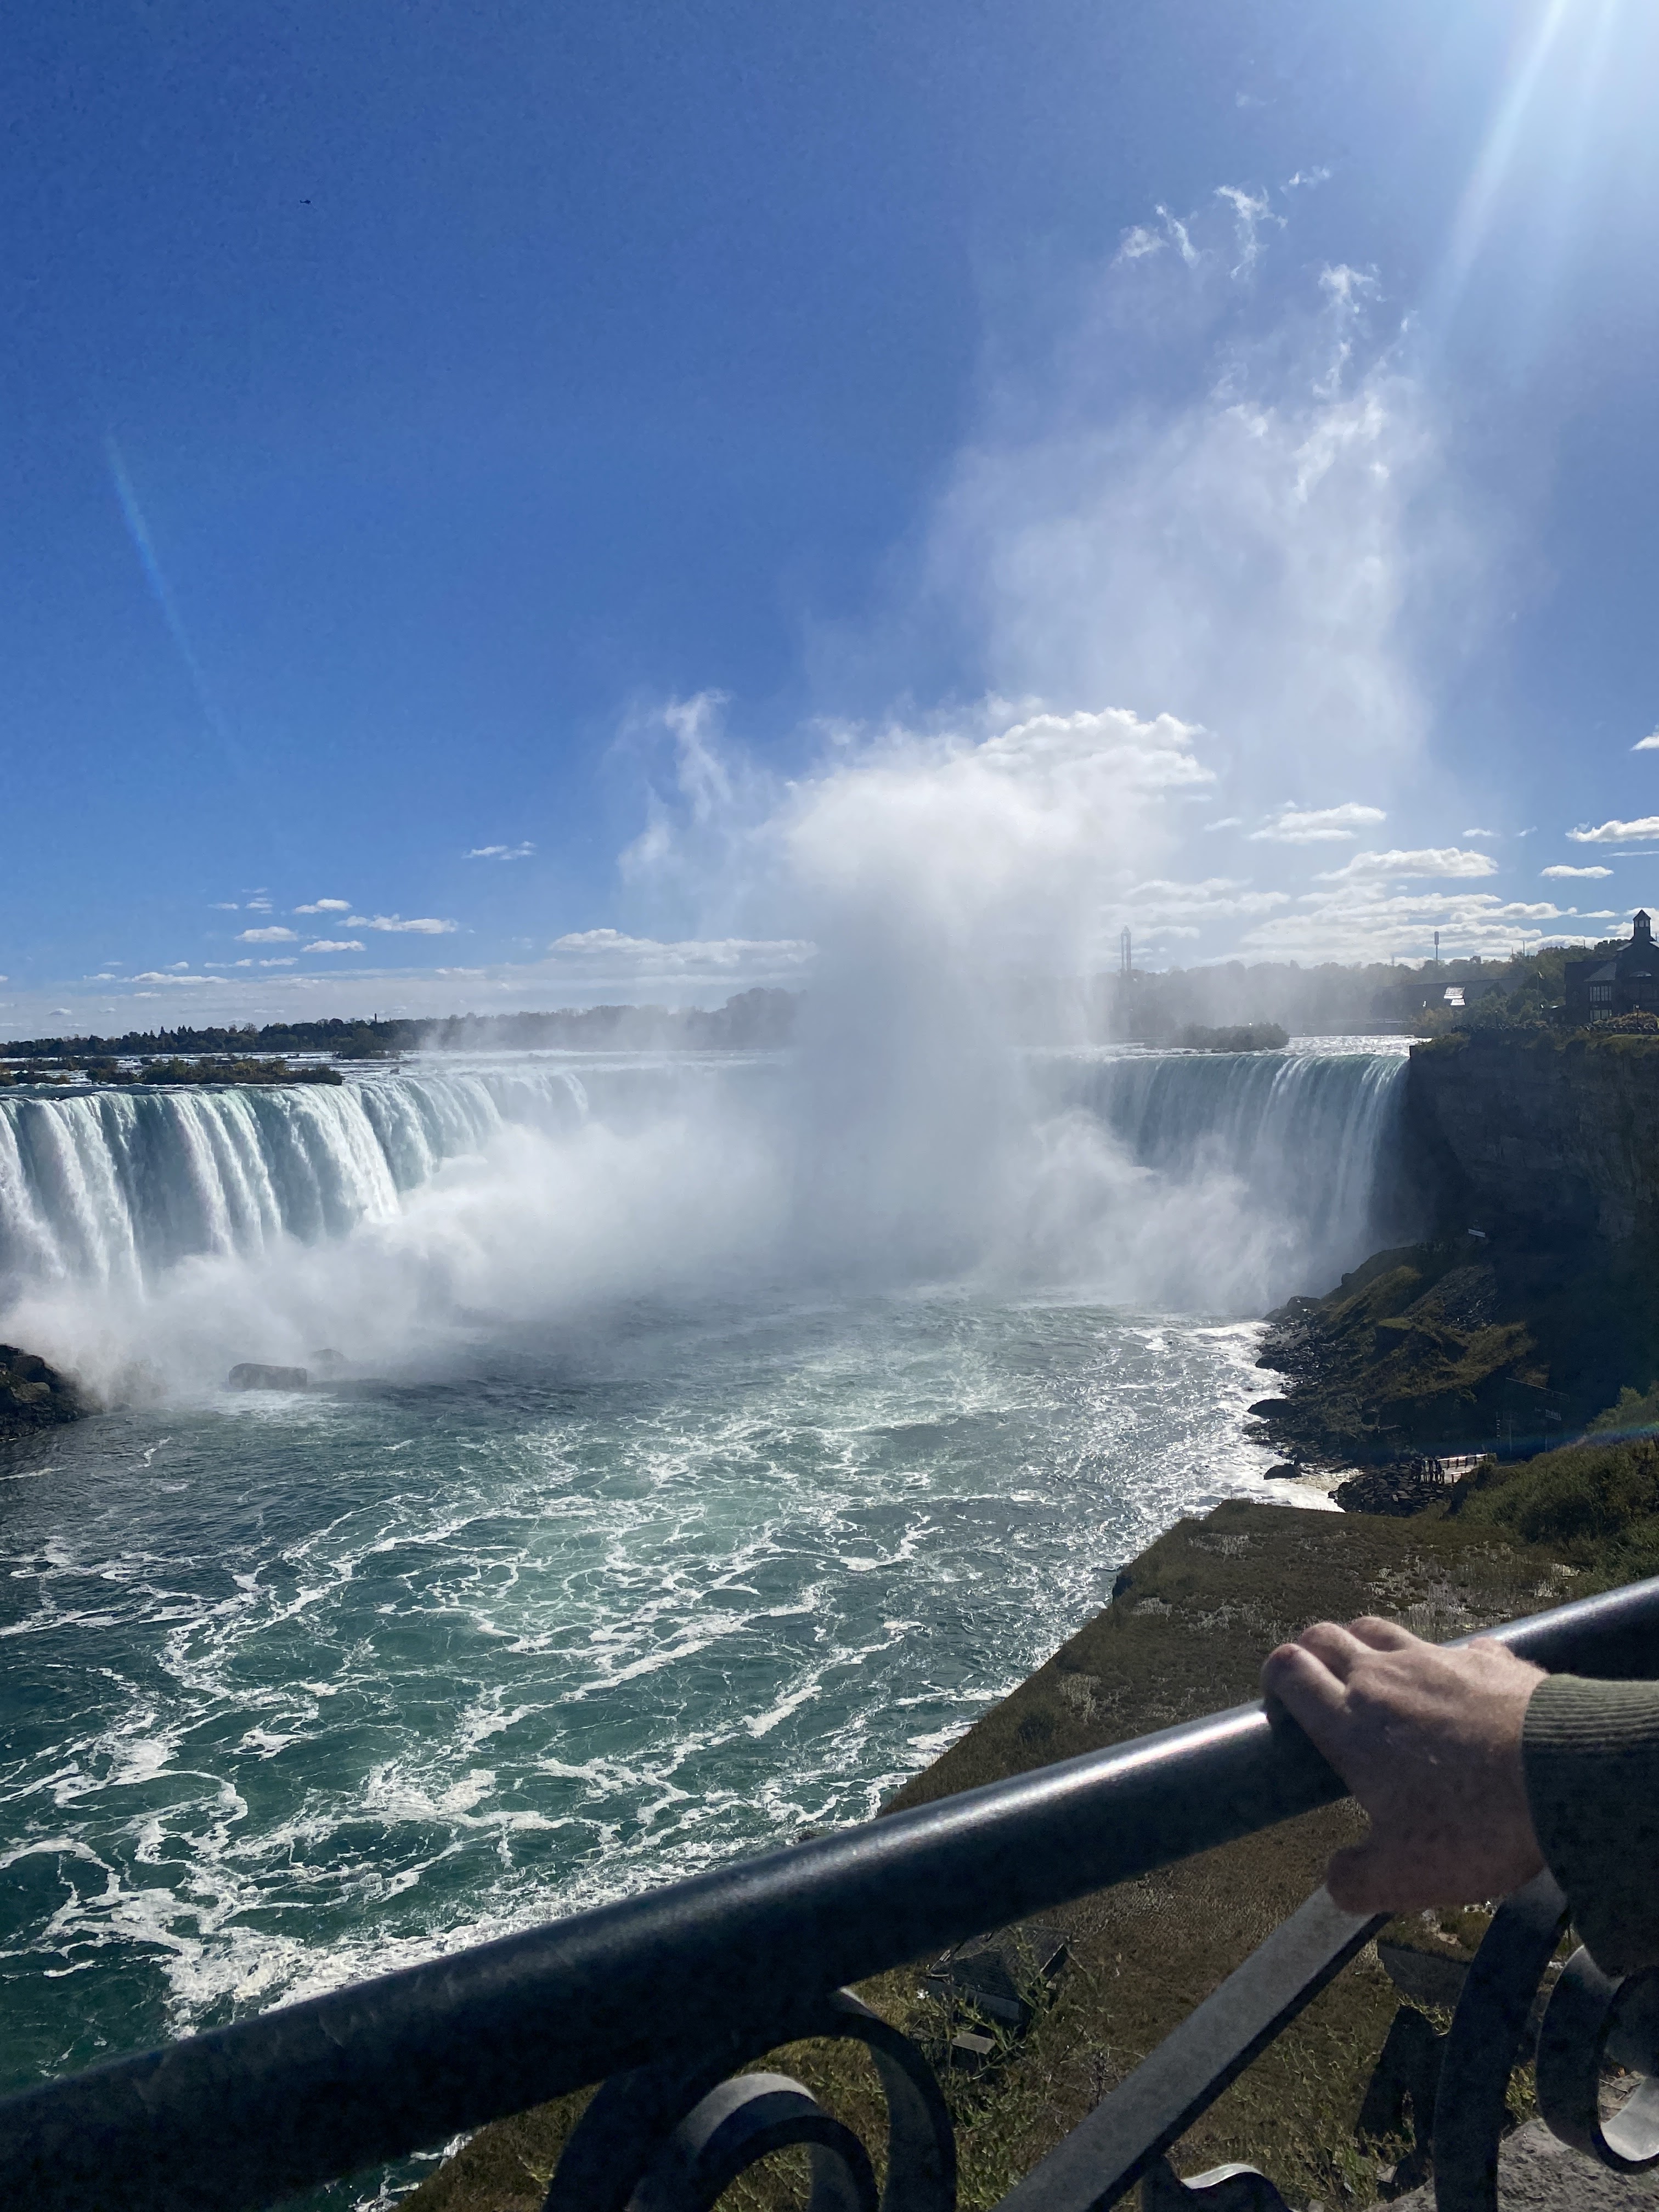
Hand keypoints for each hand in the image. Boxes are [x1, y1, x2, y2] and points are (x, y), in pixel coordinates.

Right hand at [1260, 1617, 1547, 1913]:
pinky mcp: (1489, 1658)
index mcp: (1350, 1723)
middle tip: (1318, 1685)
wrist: (1563, 1775)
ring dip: (1367, 1646)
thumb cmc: (1474, 1824)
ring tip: (1378, 1678)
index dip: (1275, 1679)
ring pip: (1381, 1628)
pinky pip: (1457, 1647)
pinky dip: (1448, 1663)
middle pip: (1325, 1636)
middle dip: (1310, 1653)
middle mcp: (1385, 1677)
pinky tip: (1463, 1691)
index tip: (1279, 1704)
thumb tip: (1336, 1878)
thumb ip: (1355, 1880)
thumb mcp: (1404, 1877)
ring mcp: (1438, 1659)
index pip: (1290, 1671)